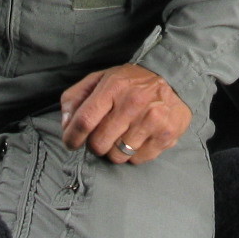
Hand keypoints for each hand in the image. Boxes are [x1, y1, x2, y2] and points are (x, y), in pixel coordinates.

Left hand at [60, 63, 191, 164]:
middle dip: (95, 144)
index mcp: (113, 86)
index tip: (71, 142)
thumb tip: (65, 125)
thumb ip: (76, 98)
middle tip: (102, 135)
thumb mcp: (100, 79)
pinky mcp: (166, 135)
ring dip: (115, 150)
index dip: (72, 137)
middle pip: (98, 144)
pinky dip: (134, 153)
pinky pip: (137, 160)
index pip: (84, 120)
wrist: (173, 78)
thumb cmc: (130, 82)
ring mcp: (152, 120)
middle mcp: (133, 103)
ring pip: (117, 156)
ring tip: (123, 135)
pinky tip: (139, 137)